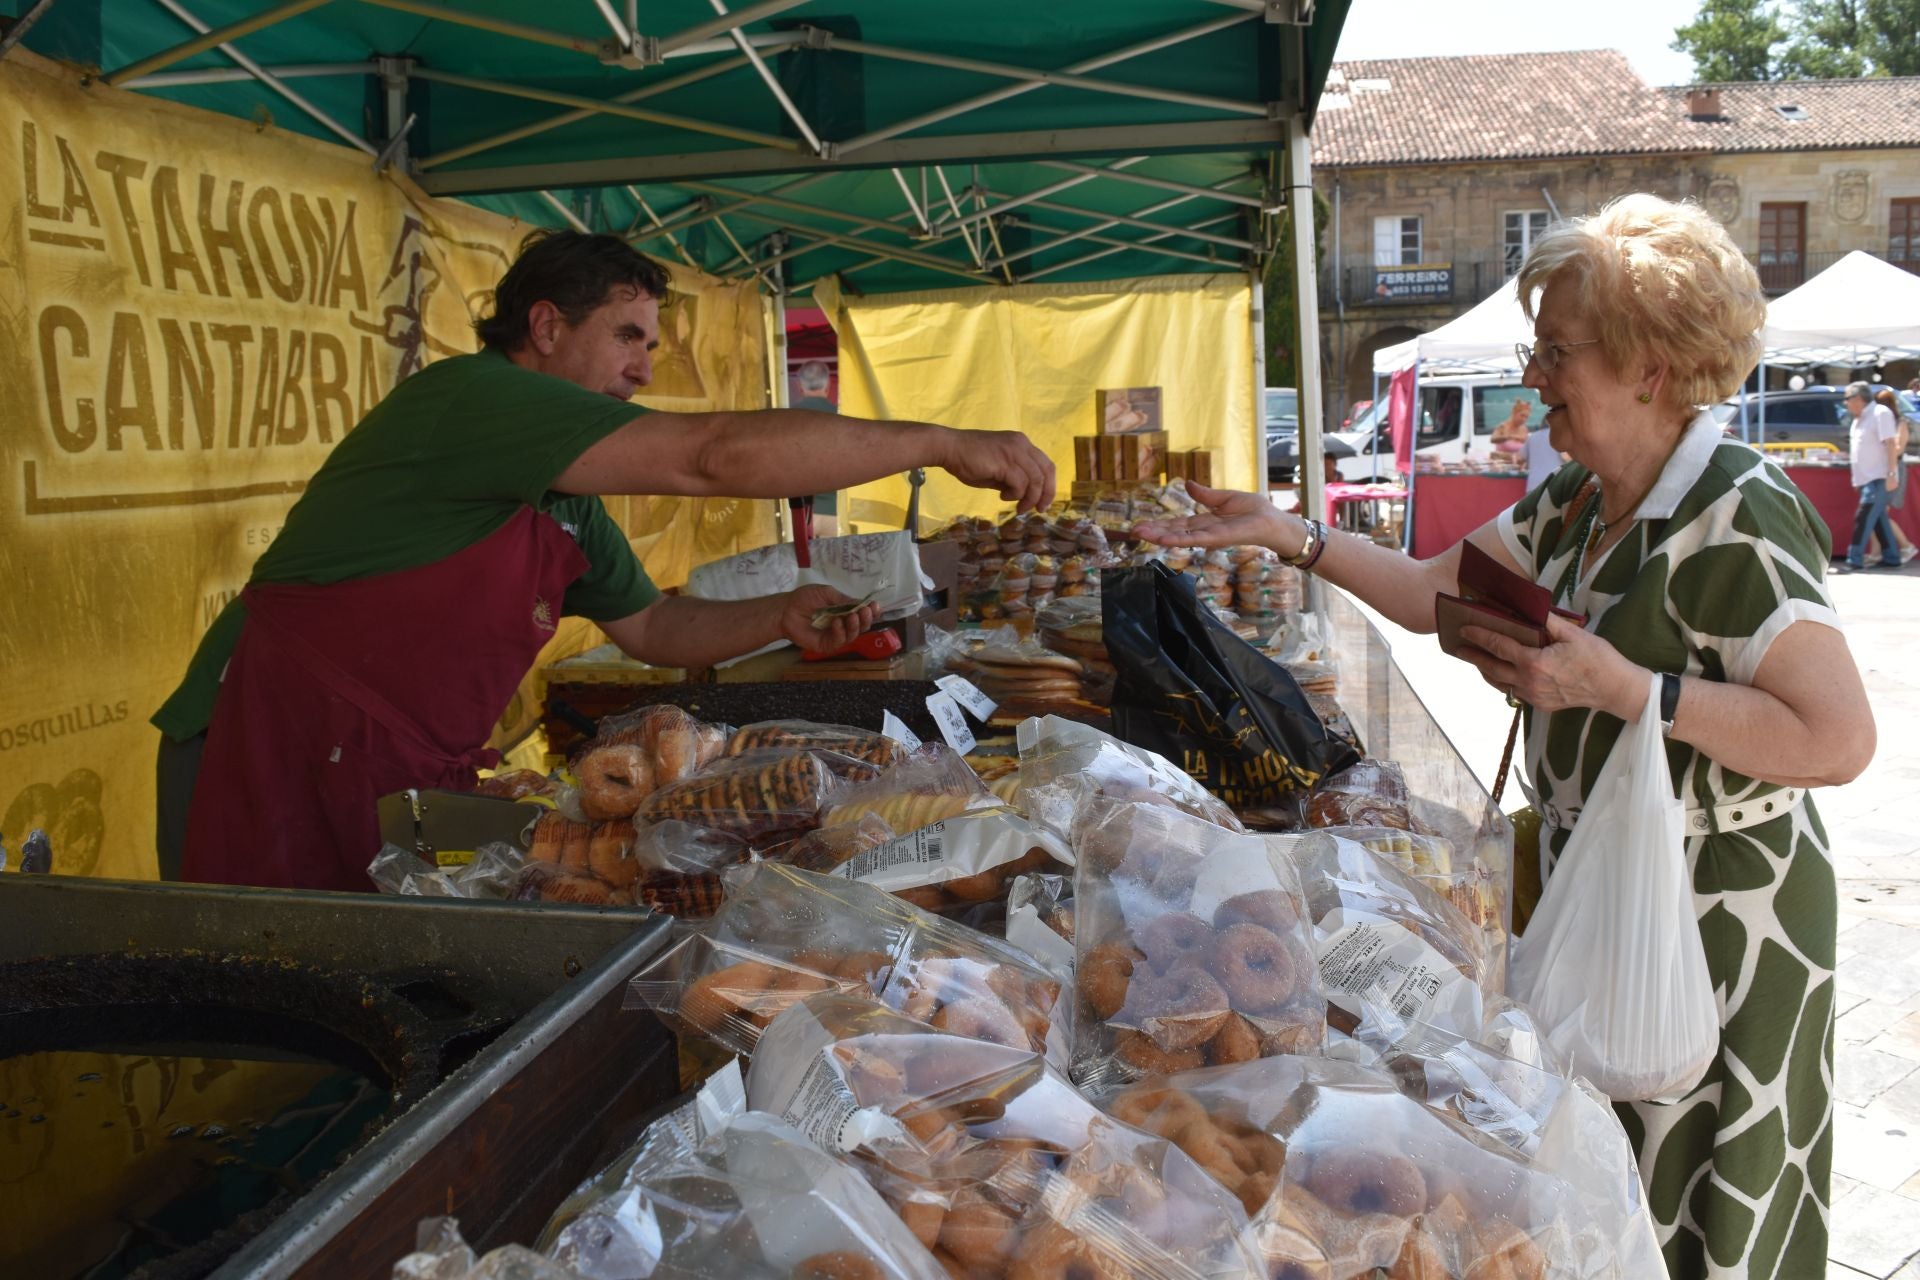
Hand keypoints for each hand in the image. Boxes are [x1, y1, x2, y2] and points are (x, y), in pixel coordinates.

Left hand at [775, 585, 881, 653]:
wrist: (786, 610)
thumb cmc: (804, 599)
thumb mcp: (826, 593)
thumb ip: (843, 600)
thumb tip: (861, 604)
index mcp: (844, 611)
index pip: (863, 613)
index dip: (871, 611)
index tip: (875, 606)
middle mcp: (843, 624)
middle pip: (862, 626)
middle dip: (866, 619)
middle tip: (865, 611)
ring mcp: (835, 636)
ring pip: (853, 635)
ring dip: (855, 625)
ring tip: (851, 616)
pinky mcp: (826, 645)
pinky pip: (839, 641)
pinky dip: (840, 632)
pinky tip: (837, 623)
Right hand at [937, 428, 1055, 512]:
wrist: (949, 448)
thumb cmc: (969, 459)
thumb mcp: (997, 469)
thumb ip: (1012, 478)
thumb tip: (1024, 495)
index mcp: (1021, 443)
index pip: (1046, 464)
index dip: (1048, 485)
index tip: (1043, 502)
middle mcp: (1021, 444)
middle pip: (1047, 471)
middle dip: (1046, 494)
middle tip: (1039, 509)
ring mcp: (1014, 451)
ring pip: (1036, 480)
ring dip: (1029, 498)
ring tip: (1018, 507)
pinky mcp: (1004, 462)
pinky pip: (1020, 484)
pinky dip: (1015, 495)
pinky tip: (1002, 496)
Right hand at [1132, 481, 1294, 553]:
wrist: (1273, 521)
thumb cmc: (1255, 511)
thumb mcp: (1225, 498)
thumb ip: (1205, 494)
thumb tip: (1188, 484)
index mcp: (1204, 522)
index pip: (1177, 524)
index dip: (1159, 525)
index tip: (1141, 526)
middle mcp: (1204, 532)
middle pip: (1174, 532)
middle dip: (1153, 532)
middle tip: (1131, 533)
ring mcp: (1209, 537)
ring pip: (1180, 536)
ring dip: (1159, 536)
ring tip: (1140, 535)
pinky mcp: (1218, 538)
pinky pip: (1195, 538)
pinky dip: (1178, 539)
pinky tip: (1164, 539)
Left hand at [1457, 612, 1646, 717]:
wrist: (1615, 689)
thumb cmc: (1598, 659)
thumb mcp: (1573, 634)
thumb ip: (1548, 622)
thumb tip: (1530, 608)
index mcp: (1534, 663)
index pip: (1498, 647)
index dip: (1479, 636)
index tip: (1464, 629)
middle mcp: (1529, 682)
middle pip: (1491, 668)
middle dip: (1473, 656)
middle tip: (1458, 647)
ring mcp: (1533, 696)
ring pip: (1500, 683)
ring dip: (1486, 670)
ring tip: (1475, 659)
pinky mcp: (1540, 704)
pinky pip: (1514, 692)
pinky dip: (1503, 681)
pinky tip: (1500, 672)